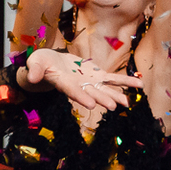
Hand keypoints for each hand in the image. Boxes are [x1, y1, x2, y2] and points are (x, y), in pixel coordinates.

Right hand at [23, 48, 142, 111]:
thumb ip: (35, 70)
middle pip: (92, 94)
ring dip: (117, 95)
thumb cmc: (40, 63)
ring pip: (105, 89)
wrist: (50, 63)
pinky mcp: (96, 75)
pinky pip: (113, 78)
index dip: (81, 97)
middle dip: (102, 99)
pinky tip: (139, 85)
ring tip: (127, 103)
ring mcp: (89, 82)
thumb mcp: (35, 64)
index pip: (73, 91)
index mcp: (64, 83)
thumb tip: (31, 77)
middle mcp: (79, 86)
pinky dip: (126, 82)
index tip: (90, 104)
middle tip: (113, 106)